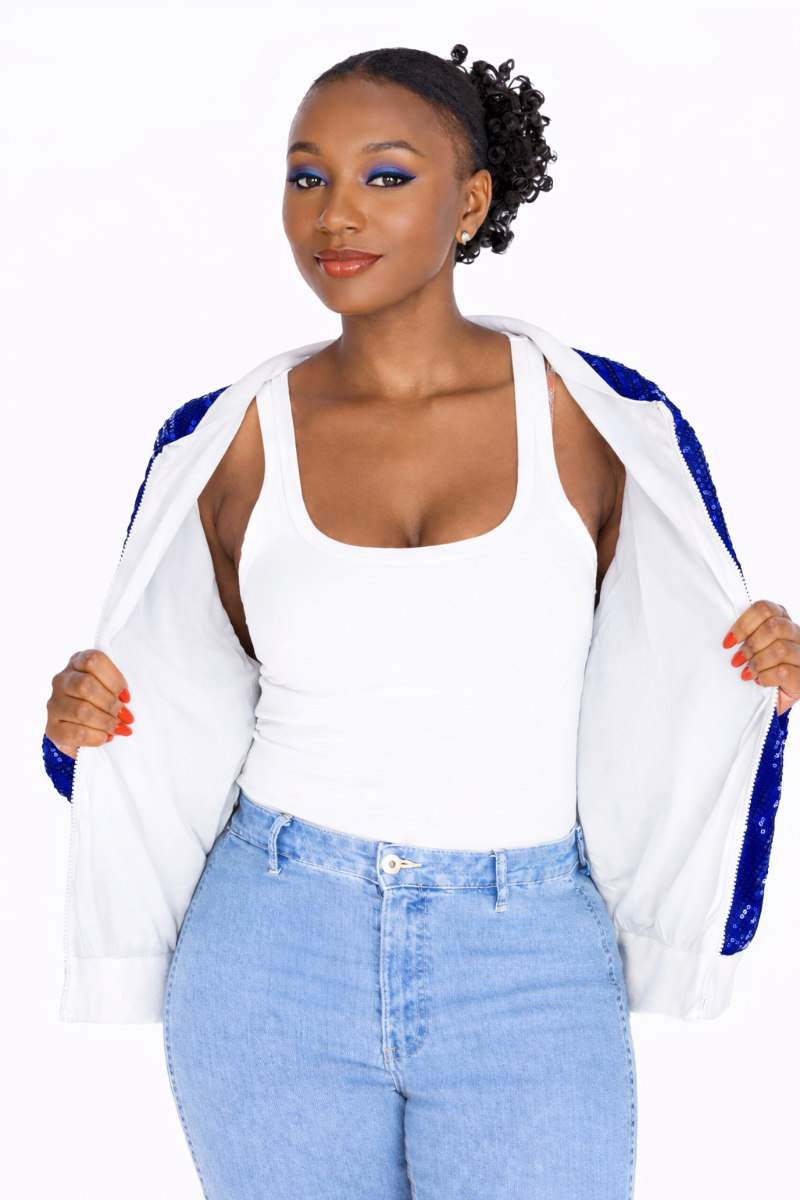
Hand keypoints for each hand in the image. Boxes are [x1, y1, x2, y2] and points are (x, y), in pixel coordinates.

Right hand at [45, 650, 133, 757]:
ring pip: (82, 711)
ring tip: (118, 728)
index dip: (114, 679)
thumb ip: (115, 687)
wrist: (78, 732)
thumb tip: (125, 699)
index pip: (94, 660)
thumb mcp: (108, 687)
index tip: (126, 696)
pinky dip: (96, 737)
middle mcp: (61, 680)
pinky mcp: (52, 728)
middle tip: (125, 716)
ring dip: (106, 722)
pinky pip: (77, 733)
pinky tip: (105, 737)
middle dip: (111, 703)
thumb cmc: (99, 703)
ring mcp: (53, 703)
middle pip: (86, 685)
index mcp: (77, 662)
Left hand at [723, 601, 799, 715]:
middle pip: (774, 626)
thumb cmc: (760, 668)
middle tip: (738, 659)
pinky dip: (765, 677)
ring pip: (780, 648)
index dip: (743, 624)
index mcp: (781, 620)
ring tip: (748, 672)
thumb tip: (727, 639)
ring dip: (757, 662)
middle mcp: (795, 634)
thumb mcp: (752, 648)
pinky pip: (783, 671)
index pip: (764, 609)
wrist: (775, 698)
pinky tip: (759, 681)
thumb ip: (746, 636)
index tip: (729, 642)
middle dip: (751, 645)